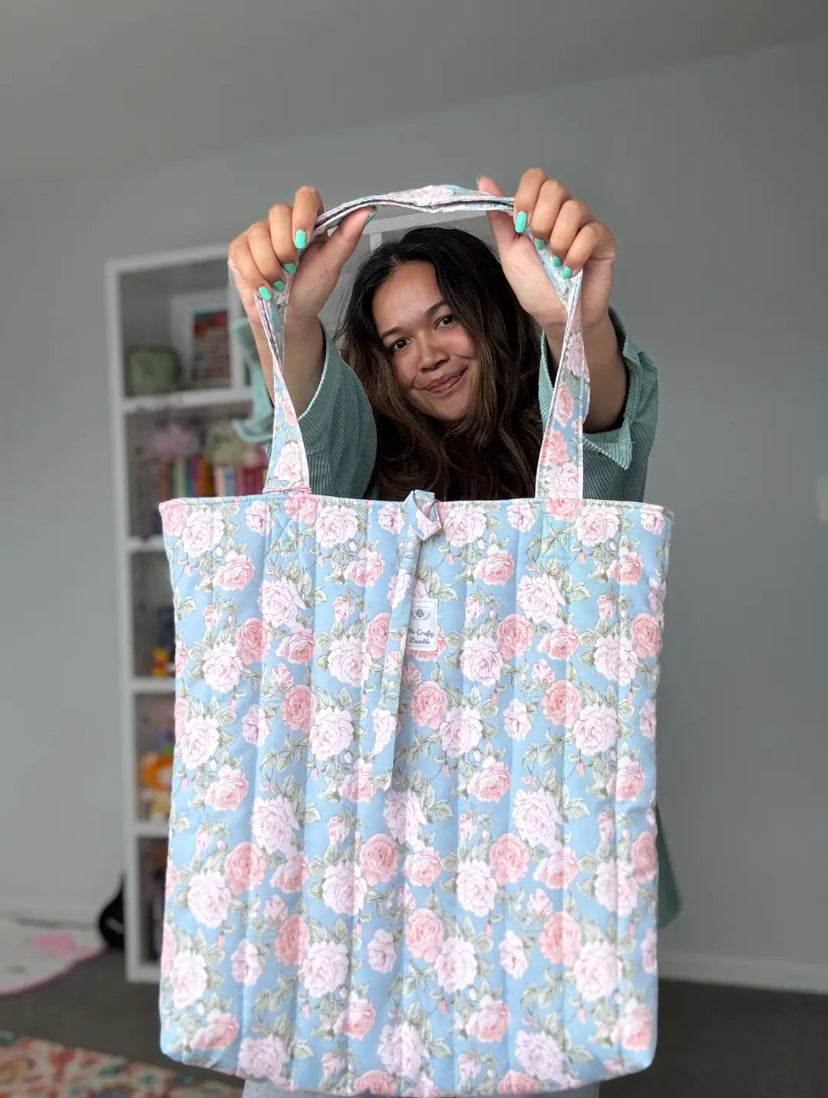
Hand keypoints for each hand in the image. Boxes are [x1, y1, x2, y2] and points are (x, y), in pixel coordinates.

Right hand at [228, 186, 373, 330]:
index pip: (305, 196)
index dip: (303, 213)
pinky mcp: (240, 249)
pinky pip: (242, 252)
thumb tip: (367, 211)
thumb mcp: (332, 266)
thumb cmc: (311, 290)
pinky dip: (255, 275)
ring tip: (280, 283)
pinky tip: (265, 287)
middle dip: (285, 247)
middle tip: (292, 269)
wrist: (289, 317)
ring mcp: (259, 234)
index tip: (305, 239)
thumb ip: (347, 237)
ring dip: (271, 266)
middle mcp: (282, 223)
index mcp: (308, 221)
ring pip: (258, 234)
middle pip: (278, 212)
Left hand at [479, 169, 615, 331]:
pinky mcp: (604, 240)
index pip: (536, 177)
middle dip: (541, 220)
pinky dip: (575, 255)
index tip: (521, 224)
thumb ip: (500, 219)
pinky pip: (590, 232)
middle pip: (555, 188)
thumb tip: (484, 182)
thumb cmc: (535, 288)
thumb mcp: (509, 252)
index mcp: (540, 210)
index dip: (526, 196)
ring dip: (558, 241)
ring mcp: (586, 224)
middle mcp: (564, 212)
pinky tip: (570, 271)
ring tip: (556, 263)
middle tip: (540, 246)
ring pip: (573, 208)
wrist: (556, 317)